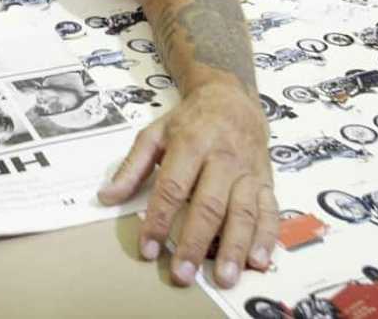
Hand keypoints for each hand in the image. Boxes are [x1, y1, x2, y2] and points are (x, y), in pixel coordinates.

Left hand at [99, 80, 277, 287]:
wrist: (232, 98)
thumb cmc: (189, 121)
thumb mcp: (154, 135)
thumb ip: (131, 167)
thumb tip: (107, 196)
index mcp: (191, 144)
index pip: (173, 187)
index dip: (159, 219)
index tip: (148, 249)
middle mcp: (223, 158)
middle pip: (209, 205)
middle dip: (196, 242)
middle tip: (183, 274)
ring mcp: (248, 171)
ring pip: (243, 211)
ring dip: (234, 247)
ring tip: (224, 277)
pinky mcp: (266, 180)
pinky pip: (270, 211)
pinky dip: (267, 237)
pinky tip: (258, 261)